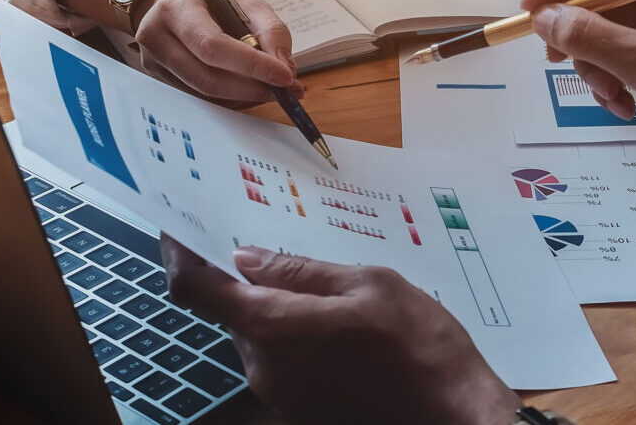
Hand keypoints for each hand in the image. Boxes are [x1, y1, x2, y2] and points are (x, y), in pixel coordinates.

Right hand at [130, 0, 299, 105]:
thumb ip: (270, 30)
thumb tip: (285, 68)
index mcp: (176, 7)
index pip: (213, 46)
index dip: (251, 65)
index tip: (285, 76)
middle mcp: (156, 35)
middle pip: (207, 77)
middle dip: (251, 88)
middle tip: (285, 91)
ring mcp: (151, 59)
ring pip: (203, 93)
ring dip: (243, 96)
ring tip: (270, 88)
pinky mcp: (155, 76)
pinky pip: (197, 96)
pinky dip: (228, 97)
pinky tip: (247, 88)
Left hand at [164, 239, 520, 424]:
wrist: (454, 417)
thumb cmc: (422, 347)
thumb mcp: (370, 285)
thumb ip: (302, 271)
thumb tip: (247, 258)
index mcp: (274, 327)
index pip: (196, 288)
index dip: (180, 254)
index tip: (180, 229)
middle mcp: (263, 367)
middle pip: (232, 311)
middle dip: (249, 282)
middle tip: (285, 251)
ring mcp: (279, 396)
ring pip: (259, 337)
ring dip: (279, 311)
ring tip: (333, 294)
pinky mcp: (298, 412)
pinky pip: (281, 363)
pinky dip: (296, 339)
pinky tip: (343, 332)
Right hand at [523, 0, 635, 188]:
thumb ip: (590, 36)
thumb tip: (545, 18)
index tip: (533, 10)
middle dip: (584, 32)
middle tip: (559, 60)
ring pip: (616, 26)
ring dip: (601, 64)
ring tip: (611, 96)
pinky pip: (633, 50)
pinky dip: (621, 77)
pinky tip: (626, 106)